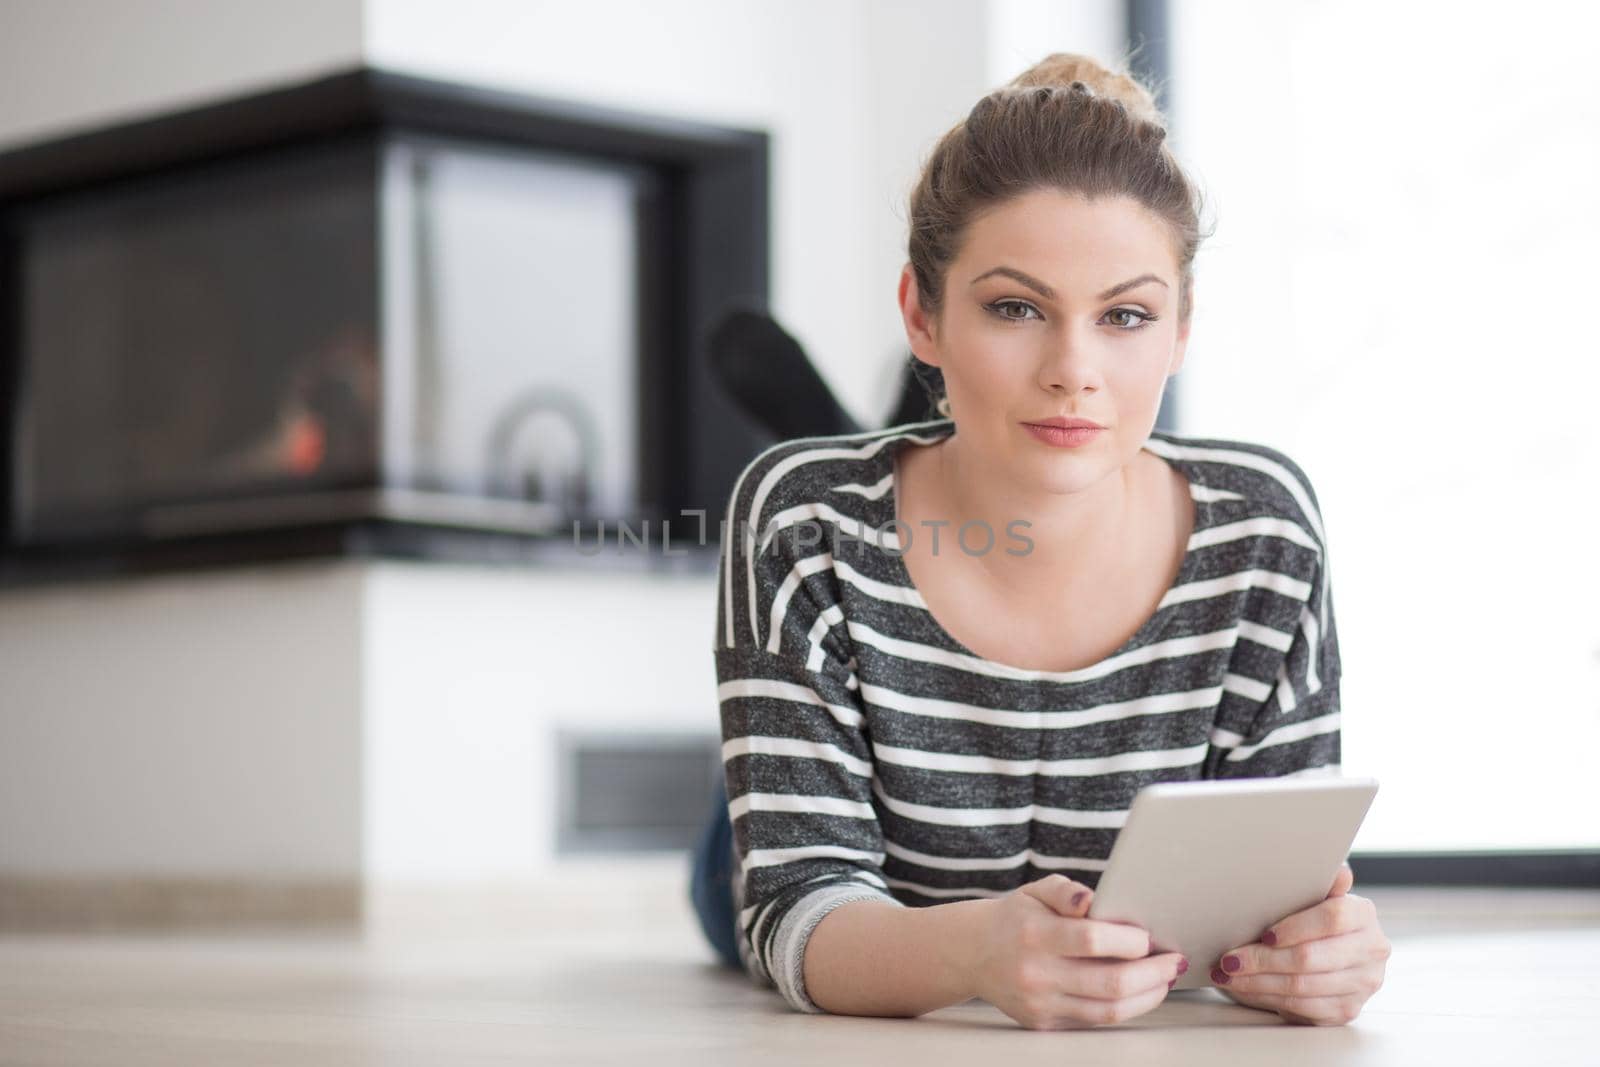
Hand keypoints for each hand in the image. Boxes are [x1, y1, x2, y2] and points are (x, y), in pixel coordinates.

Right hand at [969, 874, 1187, 1029]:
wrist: (973, 953)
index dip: (1129, 940)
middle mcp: (1035, 972)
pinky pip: (1094, 1020)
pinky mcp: (1043, 1022)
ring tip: (1165, 981)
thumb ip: (1065, 891)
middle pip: (1109, 982)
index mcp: (1034, 933)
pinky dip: (1124, 1008)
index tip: (1149, 936)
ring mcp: (1039, 1002)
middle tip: (1174, 962)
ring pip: (1107, 1010)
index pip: (1091, 939)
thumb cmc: (1016, 917)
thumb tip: (1094, 900)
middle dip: (1152, 973)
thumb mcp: (1035, 891)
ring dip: (1146, 996)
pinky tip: (1139, 993)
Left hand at [1210, 861, 1390, 1024]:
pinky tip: (1244, 988)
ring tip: (1229, 974)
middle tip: (1230, 959)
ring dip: (1258, 982)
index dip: (1295, 927)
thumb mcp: (1313, 894)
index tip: (1263, 934)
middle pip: (1311, 957)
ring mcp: (1362, 984)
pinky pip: (1303, 1008)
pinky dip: (1267, 998)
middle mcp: (1371, 951)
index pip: (1333, 919)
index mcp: (1364, 914)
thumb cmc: (1310, 918)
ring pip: (1303, 986)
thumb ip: (1321, 883)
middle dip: (1263, 960)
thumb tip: (1338, 871)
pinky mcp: (1347, 1010)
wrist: (1327, 952)